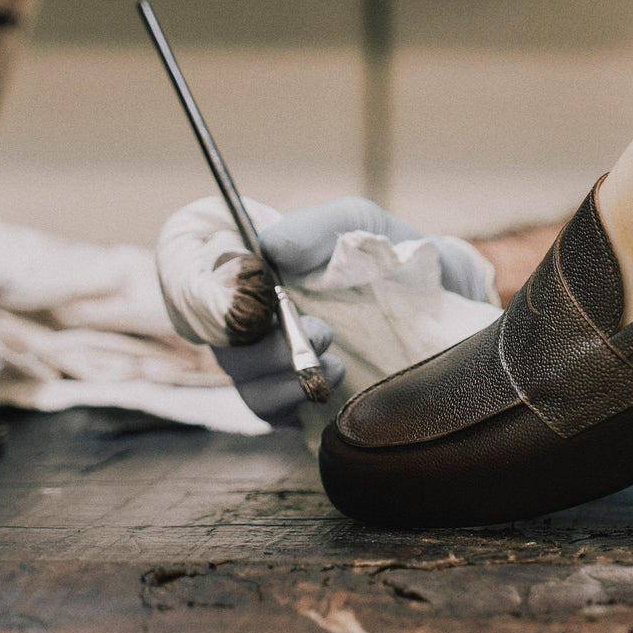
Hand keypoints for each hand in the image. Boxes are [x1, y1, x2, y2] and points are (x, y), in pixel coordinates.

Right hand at [158, 195, 495, 426]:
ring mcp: (266, 357)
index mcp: (254, 261)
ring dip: (281, 369)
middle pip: (211, 329)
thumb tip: (270, 246)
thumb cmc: (395, 257)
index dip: (189, 276)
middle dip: (259, 335)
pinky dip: (292, 398)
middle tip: (318, 330)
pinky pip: (264, 408)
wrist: (449, 308)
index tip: (246, 283)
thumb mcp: (365, 225)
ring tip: (333, 358)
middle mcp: (249, 311)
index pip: (183, 263)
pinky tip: (334, 382)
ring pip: (238, 373)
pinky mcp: (289, 399)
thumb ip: (321, 227)